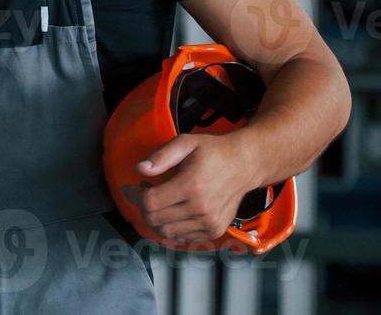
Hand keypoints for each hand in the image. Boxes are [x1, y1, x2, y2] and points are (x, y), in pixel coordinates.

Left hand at [134, 133, 261, 248]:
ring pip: (166, 232)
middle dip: (143, 207)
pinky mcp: (214, 231)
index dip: (136, 195)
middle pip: (155, 220)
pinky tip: (173, 211)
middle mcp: (201, 209)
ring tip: (161, 202)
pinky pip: (182, 238)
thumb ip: (162, 156)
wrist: (244, 165)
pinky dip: (171, 228)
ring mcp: (209, 223)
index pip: (150, 202)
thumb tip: (140, 169)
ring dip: (156, 219)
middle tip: (147, 193)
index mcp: (191, 186)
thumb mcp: (186, 142)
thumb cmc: (214, 152)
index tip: (138, 185)